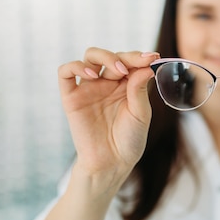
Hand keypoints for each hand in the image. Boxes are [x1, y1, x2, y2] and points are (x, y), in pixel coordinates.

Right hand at [57, 48, 159, 176]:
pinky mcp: (71, 97)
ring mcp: (89, 88)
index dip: (140, 57)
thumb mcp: (140, 114)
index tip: (153, 57)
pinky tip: (91, 74)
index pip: (130, 62)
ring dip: (104, 57)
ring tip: (117, 70)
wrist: (112, 163)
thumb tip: (146, 67)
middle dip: (125, 57)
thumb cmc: (129, 140)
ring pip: (90, 57)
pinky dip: (76, 66)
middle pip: (111, 56)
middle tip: (134, 66)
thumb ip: (140, 90)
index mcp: (126, 85)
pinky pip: (65, 73)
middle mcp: (107, 83)